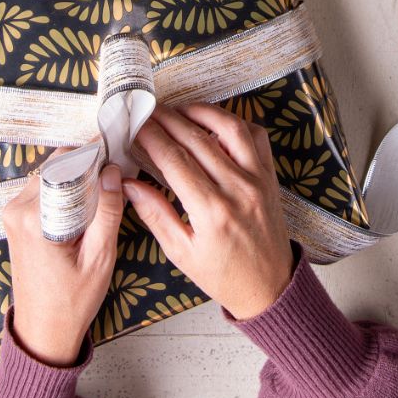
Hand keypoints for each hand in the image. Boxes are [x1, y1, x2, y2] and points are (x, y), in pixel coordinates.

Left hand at [2, 161, 123, 365]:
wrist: (43, 332)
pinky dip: (67, 190)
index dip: (94, 155)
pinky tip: (88, 204)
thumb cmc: (72, 301)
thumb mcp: (100, 257)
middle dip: (87, 165)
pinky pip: (45, 190)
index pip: (66, 165)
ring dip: (77, 178)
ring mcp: (14, 213)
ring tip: (105, 191)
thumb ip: (107, 211)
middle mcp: (17, 209)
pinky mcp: (17, 219)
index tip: (118, 151)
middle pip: (57, 166)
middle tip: (116, 174)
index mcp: (34, 218)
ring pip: (51, 176)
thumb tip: (113, 172)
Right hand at [122, 104, 293, 320]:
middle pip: (197, 139)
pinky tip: (215, 123)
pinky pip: (256, 136)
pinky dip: (235, 123)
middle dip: (169, 119)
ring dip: (202, 112)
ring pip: (229, 128)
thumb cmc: (223, 274)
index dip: (152, 137)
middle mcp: (237, 188)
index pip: (174, 160)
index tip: (136, 124)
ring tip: (179, 110)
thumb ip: (154, 214)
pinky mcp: (270, 175)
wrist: (269, 287)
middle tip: (149, 110)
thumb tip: (128, 184)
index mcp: (211, 211)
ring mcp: (257, 178)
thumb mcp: (181, 253)